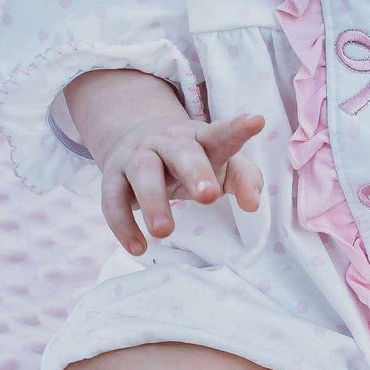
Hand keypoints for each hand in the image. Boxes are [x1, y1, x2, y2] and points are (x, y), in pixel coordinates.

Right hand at [98, 110, 264, 255]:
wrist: (136, 138)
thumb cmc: (192, 159)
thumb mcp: (220, 163)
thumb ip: (243, 178)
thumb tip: (253, 205)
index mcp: (201, 137)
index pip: (222, 133)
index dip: (238, 128)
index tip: (256, 122)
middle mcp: (169, 141)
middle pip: (182, 151)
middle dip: (195, 171)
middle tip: (209, 196)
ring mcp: (138, 156)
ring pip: (143, 172)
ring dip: (154, 201)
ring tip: (165, 231)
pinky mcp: (113, 177)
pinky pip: (113, 200)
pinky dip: (123, 224)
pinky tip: (138, 247)